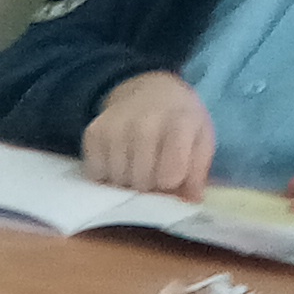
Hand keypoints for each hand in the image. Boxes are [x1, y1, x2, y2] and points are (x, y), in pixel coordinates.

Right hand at [82, 70, 214, 198]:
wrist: (146, 90)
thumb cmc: (178, 120)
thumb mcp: (200, 139)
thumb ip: (197, 172)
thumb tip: (189, 203)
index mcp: (180, 122)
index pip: (170, 176)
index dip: (171, 182)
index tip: (172, 173)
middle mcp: (146, 122)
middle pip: (141, 183)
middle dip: (148, 184)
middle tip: (152, 169)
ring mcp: (115, 128)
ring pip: (117, 182)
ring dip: (126, 181)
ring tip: (135, 164)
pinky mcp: (92, 134)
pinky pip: (96, 175)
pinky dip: (106, 174)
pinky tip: (118, 159)